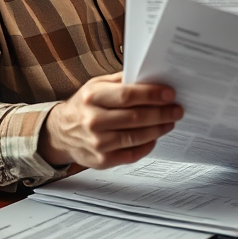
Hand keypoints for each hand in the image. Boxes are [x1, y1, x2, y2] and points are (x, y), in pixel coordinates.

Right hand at [39, 73, 182, 168]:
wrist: (60, 132)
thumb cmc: (84, 105)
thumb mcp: (96, 85)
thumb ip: (121, 81)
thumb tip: (151, 77)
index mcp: (92, 97)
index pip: (128, 95)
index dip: (152, 95)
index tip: (170, 94)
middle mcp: (93, 120)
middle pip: (136, 117)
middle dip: (161, 113)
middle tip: (177, 109)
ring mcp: (97, 143)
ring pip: (137, 137)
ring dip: (158, 129)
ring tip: (170, 122)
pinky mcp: (102, 161)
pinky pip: (132, 154)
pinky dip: (147, 145)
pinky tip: (155, 137)